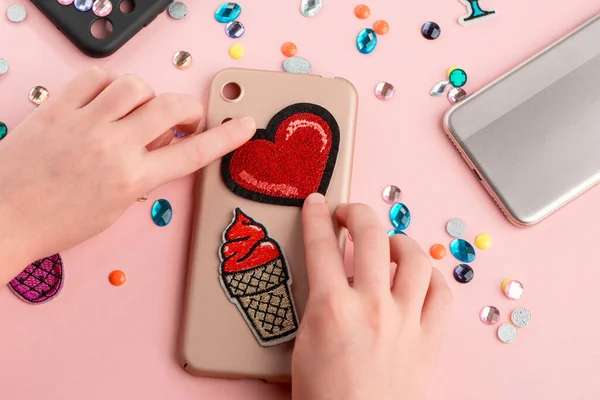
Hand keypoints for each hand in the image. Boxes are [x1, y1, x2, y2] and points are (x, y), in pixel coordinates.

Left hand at [0, 67, 255, 283]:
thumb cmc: (58, 222)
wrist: (3, 218)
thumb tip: (160, 144)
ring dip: (147, 95)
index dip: (226, 138)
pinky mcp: (58, 108)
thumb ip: (144, 173)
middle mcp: (113, 146)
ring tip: (137, 111)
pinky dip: (110, 84)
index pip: (194, 153)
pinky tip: (106, 100)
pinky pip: (95, 77)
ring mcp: (84, 123)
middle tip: (184, 120)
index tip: (244, 124)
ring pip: (136, 85)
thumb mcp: (116, 207)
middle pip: (171, 107)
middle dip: (188, 110)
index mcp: (132, 179)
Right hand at [292, 194, 451, 399]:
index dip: (317, 216)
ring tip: (388, 243)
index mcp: (331, 308)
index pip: (322, 245)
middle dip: (357, 213)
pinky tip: (419, 278)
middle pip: (369, 236)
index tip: (317, 203)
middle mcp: (371, 306)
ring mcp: (405, 320)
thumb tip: (326, 284)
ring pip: (412, 257)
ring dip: (398, 241)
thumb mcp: (304, 348)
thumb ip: (317, 308)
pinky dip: (431, 278)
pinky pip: (442, 293)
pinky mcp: (429, 338)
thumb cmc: (326, 398)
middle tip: (349, 213)